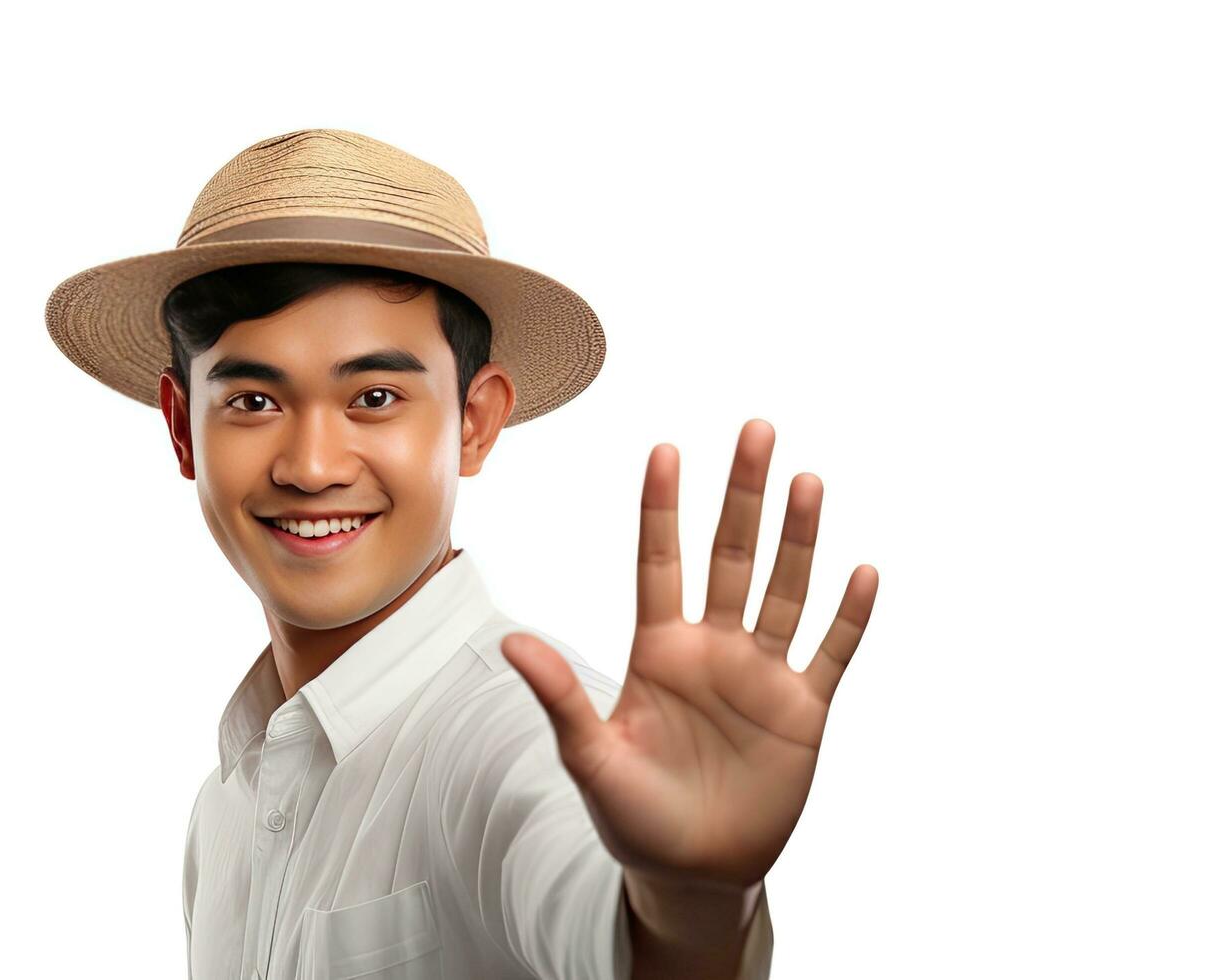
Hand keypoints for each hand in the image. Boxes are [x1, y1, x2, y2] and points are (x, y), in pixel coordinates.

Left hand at [500, 419, 877, 886]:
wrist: (690, 873)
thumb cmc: (631, 816)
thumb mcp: (590, 757)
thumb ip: (560, 696)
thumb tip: (509, 643)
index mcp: (657, 651)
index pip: (659, 562)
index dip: (662, 508)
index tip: (665, 448)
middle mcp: (712, 649)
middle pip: (730, 557)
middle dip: (742, 495)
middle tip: (756, 429)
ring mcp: (761, 677)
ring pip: (785, 591)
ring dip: (798, 538)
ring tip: (807, 480)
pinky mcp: (803, 713)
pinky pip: (829, 654)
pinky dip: (846, 616)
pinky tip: (861, 571)